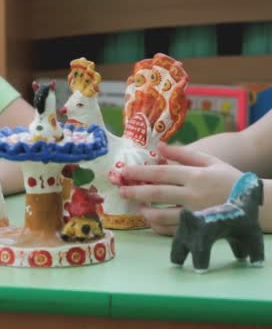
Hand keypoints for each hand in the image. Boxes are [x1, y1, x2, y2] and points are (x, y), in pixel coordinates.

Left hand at [118, 142, 241, 235]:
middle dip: (135, 191)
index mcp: (195, 176)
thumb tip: (160, 146)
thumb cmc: (230, 179)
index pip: (161, 173)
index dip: (140, 172)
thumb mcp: (211, 161)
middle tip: (121, 189)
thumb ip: (184, 154)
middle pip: (156, 194)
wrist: (256, 205)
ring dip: (145, 211)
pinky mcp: (197, 230)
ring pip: (161, 215)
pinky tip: (151, 219)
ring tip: (136, 205)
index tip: (124, 171)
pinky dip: (157, 226)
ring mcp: (194, 215)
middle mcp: (193, 195)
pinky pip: (171, 230)